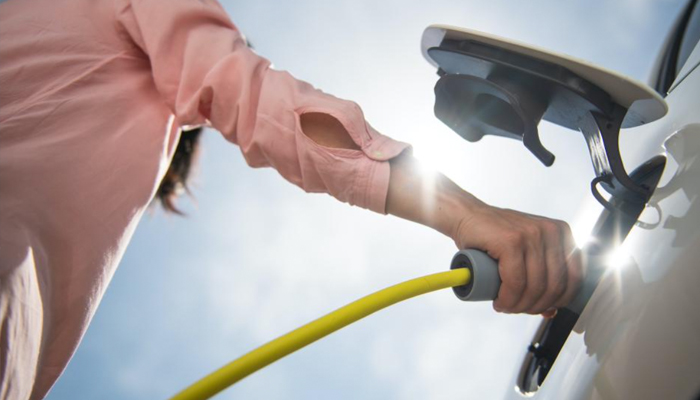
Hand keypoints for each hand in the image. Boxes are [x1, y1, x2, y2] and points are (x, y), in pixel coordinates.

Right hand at [451, 204, 582, 314]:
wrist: (467, 216)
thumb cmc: (495, 236)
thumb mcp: (526, 253)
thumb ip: (542, 276)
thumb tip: (551, 310)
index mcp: (561, 233)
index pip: (574, 279)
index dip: (558, 301)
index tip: (540, 307)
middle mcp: (551, 231)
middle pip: (554, 286)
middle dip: (535, 306)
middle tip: (517, 309)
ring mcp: (531, 235)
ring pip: (535, 287)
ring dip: (519, 306)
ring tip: (506, 306)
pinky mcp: (511, 241)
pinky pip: (515, 282)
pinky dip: (507, 298)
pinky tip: (499, 301)